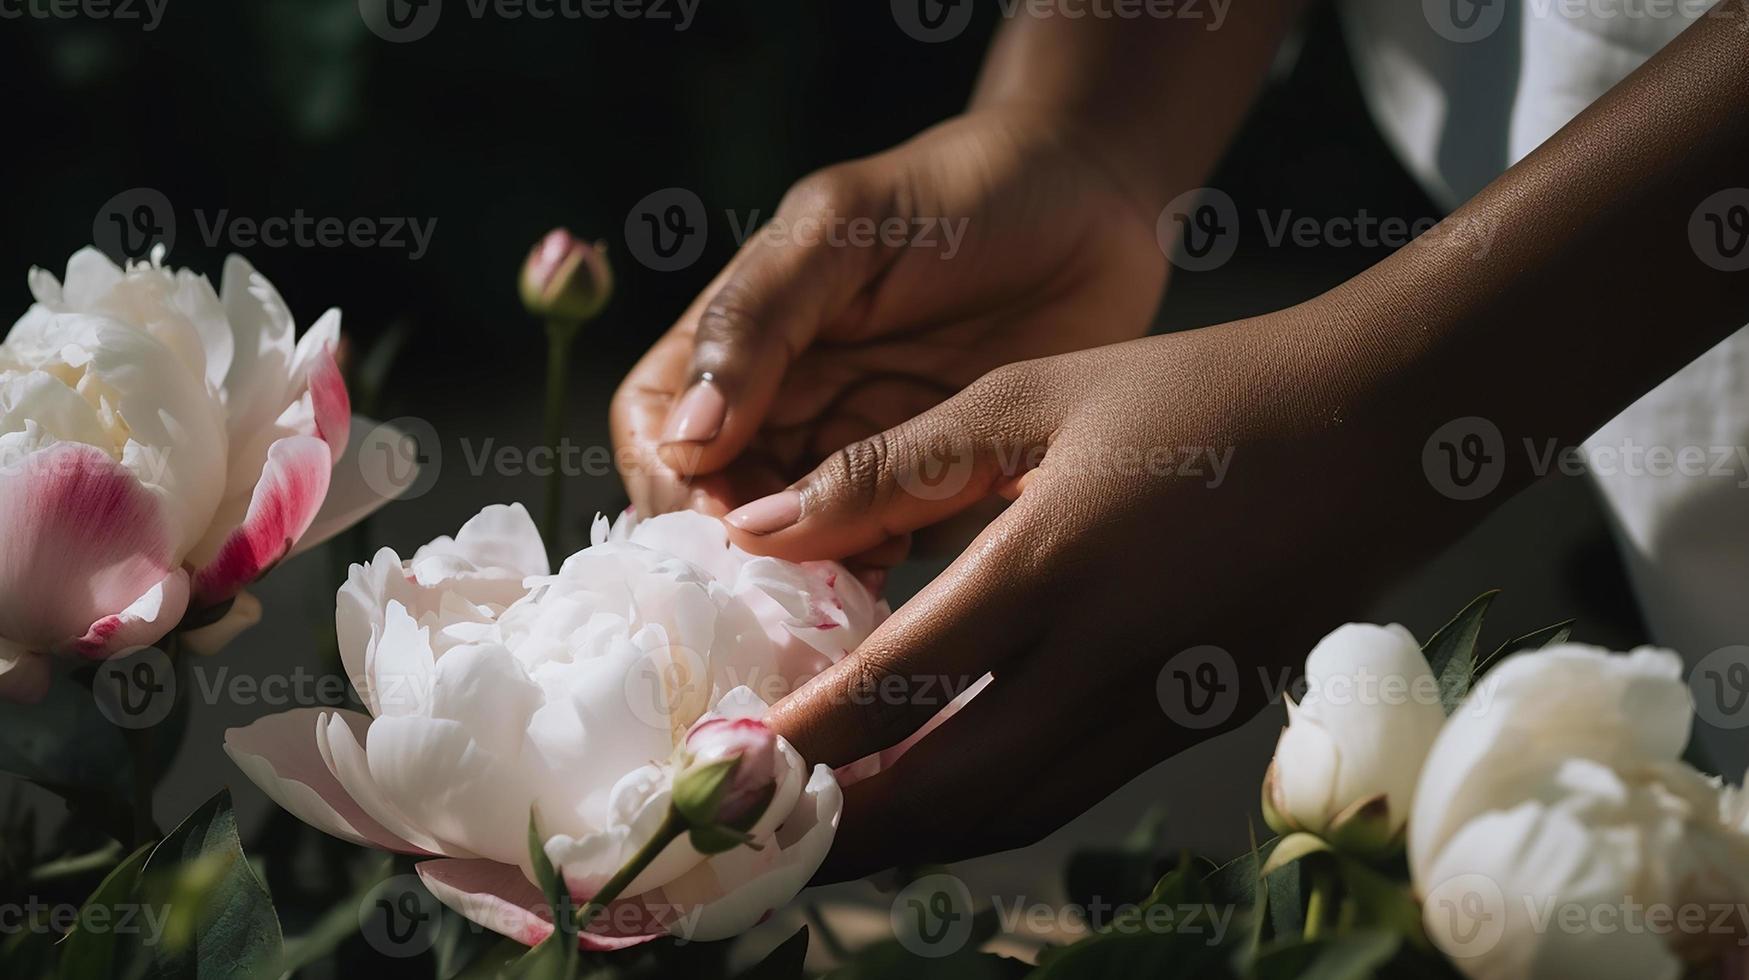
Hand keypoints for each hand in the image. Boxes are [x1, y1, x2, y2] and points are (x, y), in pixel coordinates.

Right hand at [610, 107, 1166, 579]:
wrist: (1095, 204)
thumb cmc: (958, 192)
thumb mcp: (840, 227)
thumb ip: (758, 317)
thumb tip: (685, 437)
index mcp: (740, 349)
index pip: (658, 440)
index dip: (673, 490)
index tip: (723, 524)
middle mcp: (786, 417)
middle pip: (718, 518)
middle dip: (735, 566)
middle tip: (774, 601)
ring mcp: (857, 464)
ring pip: (794, 557)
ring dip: (798, 595)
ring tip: (833, 615)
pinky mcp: (931, 500)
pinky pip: (880, 566)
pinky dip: (871, 598)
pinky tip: (892, 609)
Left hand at [716, 302, 1459, 879]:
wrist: (1380, 426)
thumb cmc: (1201, 391)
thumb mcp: (1035, 396)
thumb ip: (892, 466)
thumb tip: (766, 526)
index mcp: (1054, 566)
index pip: (895, 686)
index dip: (798, 740)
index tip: (722, 762)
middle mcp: (1105, 661)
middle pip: (943, 789)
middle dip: (837, 829)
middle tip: (753, 837)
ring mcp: (1158, 706)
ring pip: (1006, 812)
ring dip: (907, 837)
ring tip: (824, 835)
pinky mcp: (1192, 722)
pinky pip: (1066, 793)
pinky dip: (984, 811)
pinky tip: (936, 793)